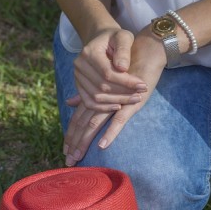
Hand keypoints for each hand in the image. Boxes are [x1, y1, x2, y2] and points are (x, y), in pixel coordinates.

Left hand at [64, 29, 166, 165]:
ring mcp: (116, 98)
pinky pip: (119, 118)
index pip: (80, 115)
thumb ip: (89, 90)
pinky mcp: (132, 101)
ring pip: (96, 122)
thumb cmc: (127, 62)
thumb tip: (69, 102)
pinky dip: (110, 132)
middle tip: (68, 161)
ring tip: (77, 156)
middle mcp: (102, 95)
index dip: (72, 132)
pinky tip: (102, 145)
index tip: (65, 150)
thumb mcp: (105, 76)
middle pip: (85, 121)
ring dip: (86, 140)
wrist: (146, 49)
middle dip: (76, 142)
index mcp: (95, 91)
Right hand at [73, 28, 146, 111]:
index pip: (108, 73)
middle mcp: (79, 65)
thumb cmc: (115, 38)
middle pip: (102, 87)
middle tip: (141, 94)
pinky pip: (89, 102)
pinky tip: (119, 106)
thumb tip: (123, 68)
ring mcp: (77, 77)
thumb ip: (123, 50)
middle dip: (124, 93)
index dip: (126, 82)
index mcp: (89, 52)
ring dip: (116, 101)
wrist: (102, 39)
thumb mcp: (123, 37)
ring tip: (134, 99)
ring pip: (96, 97)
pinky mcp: (79, 85)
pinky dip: (103, 108)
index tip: (143, 84)